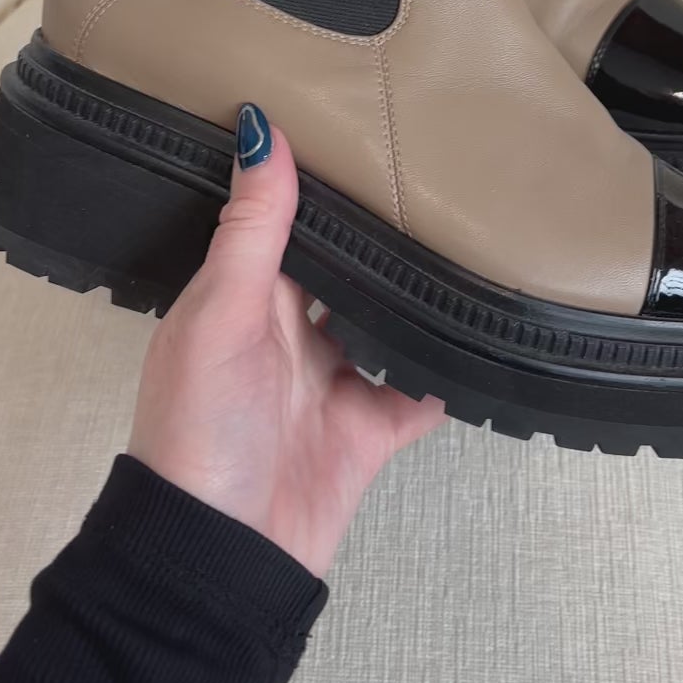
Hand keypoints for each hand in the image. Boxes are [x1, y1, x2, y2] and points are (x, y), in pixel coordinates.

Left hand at [128, 106, 444, 576]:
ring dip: (420, 295)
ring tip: (472, 239)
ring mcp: (331, 382)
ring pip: (388, 321)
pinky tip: (486, 333)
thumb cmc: (196, 432)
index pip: (288, 222)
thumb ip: (251, 229)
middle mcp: (286, 333)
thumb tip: (259, 129)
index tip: (365, 122)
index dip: (320, 180)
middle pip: (346, 269)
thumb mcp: (220, 315)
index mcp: (241, 298)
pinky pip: (421, 390)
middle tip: (441, 172)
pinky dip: (449, 370)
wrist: (218, 560)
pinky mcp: (369, 430)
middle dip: (383, 233)